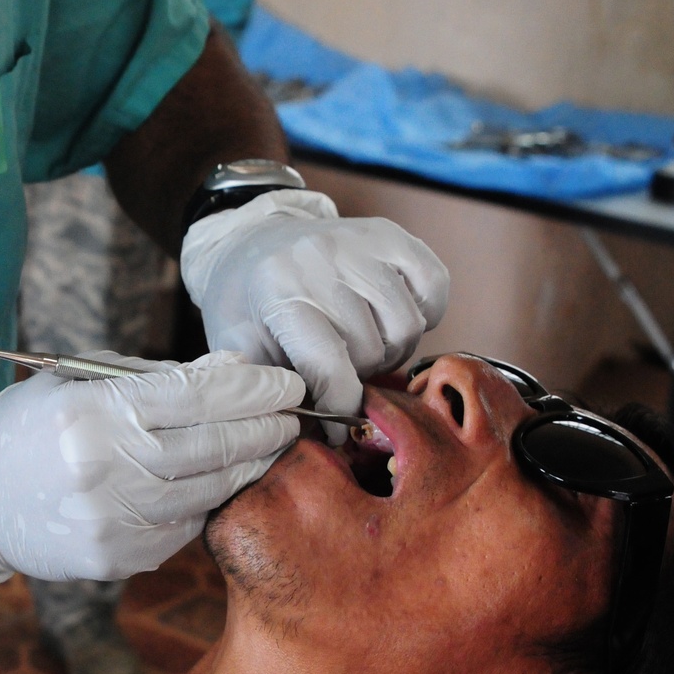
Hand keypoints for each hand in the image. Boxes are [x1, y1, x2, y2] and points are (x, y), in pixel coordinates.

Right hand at [0, 351, 303, 590]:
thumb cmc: (33, 425)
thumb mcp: (82, 382)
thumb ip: (159, 376)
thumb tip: (234, 370)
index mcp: (93, 414)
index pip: (197, 396)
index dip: (252, 390)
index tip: (286, 384)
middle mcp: (105, 469)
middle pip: (213, 446)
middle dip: (264, 428)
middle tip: (292, 415)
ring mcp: (112, 520)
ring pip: (209, 491)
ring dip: (248, 466)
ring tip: (269, 445)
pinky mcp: (117, 557)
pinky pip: (185, 526)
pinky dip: (210, 500)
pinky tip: (224, 480)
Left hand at [181, 190, 448, 439]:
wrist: (254, 243)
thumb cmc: (249, 305)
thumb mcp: (240, 348)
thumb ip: (271, 391)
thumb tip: (308, 440)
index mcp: (278, 291)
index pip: (329, 364)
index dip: (340, 406)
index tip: (339, 427)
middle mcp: (321, 259)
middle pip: (371, 348)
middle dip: (359, 373)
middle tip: (341, 370)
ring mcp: (360, 241)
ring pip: (407, 325)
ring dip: (391, 348)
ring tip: (364, 345)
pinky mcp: (391, 233)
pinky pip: (433, 285)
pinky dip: (424, 311)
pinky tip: (392, 318)